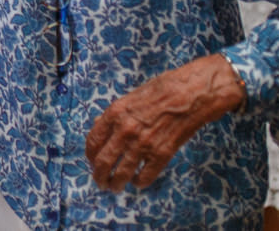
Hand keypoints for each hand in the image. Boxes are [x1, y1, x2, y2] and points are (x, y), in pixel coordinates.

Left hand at [86, 54, 243, 190]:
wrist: (188, 95)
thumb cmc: (159, 91)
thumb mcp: (129, 98)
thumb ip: (113, 115)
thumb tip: (99, 125)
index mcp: (114, 114)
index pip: (93, 141)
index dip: (90, 156)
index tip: (92, 162)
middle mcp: (125, 131)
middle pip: (104, 162)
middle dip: (99, 176)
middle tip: (100, 182)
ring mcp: (143, 144)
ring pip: (122, 174)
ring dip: (116, 184)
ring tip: (115, 187)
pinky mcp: (161, 155)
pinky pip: (145, 176)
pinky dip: (139, 182)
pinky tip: (137, 181)